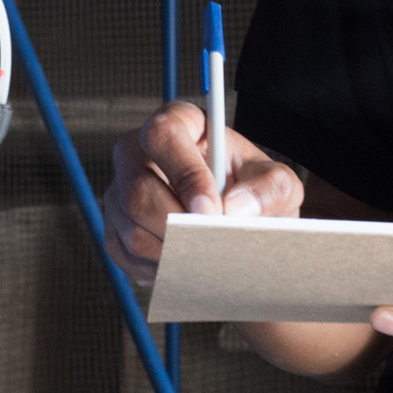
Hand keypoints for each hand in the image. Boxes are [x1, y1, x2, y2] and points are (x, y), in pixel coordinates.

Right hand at [103, 99, 302, 288]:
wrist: (238, 223)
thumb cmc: (252, 192)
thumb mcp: (277, 184)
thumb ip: (270, 189)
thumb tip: (236, 208)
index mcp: (179, 124)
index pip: (163, 135)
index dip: (184, 175)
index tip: (211, 210)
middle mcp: (138, 152)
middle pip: (137, 191)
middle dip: (177, 227)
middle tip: (210, 244)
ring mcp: (120, 191)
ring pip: (132, 231)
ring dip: (173, 252)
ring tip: (206, 254)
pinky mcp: (114, 227)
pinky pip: (125, 256)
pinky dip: (159, 268)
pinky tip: (185, 261)